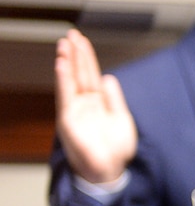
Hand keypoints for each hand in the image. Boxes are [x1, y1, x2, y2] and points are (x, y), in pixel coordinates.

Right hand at [54, 29, 136, 184]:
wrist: (109, 171)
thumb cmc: (115, 149)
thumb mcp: (121, 119)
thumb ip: (114, 98)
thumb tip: (109, 77)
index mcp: (97, 102)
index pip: (91, 74)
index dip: (87, 57)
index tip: (82, 41)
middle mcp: (84, 104)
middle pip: (79, 73)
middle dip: (75, 53)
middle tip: (71, 34)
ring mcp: (75, 110)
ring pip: (70, 80)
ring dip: (67, 62)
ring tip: (64, 44)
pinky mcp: (68, 120)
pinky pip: (65, 96)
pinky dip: (63, 79)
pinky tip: (61, 64)